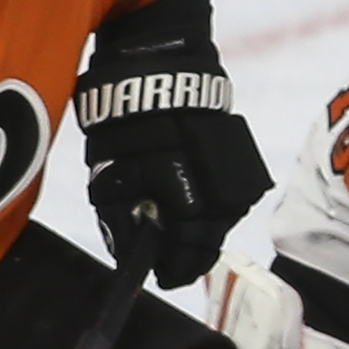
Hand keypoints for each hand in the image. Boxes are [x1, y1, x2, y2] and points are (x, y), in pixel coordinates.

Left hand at [80, 93, 272, 288]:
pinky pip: (227, 199)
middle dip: (188, 257)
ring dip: (200, 233)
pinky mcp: (240, 163)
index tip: (162, 276)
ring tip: (177, 231)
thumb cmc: (125, 125)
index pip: (187, 255)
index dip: (174, 271)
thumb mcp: (109, 176)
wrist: (158, 71)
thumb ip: (118, 221)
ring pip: (220, 223)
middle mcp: (219, 196)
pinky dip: (210, 208)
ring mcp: (234, 179)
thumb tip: (126, 256)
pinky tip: (192, 204)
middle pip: (209, 244)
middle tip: (169, 262)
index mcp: (187, 203)